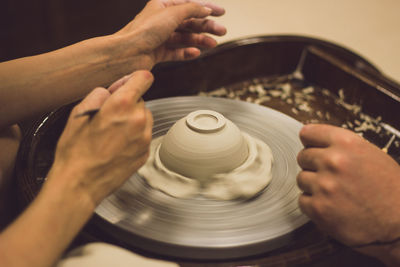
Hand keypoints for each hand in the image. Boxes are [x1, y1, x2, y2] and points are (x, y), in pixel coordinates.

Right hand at [47, 70, 153, 205]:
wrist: (80, 185)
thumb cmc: (76, 153)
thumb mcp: (78, 114)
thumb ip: (99, 94)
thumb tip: (112, 91)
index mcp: (122, 106)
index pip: (143, 78)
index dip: (133, 79)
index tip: (126, 85)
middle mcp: (138, 120)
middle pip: (140, 100)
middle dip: (127, 104)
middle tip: (108, 116)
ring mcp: (144, 139)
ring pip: (144, 117)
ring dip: (132, 120)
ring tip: (111, 133)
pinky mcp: (145, 153)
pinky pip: (143, 135)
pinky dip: (134, 136)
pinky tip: (116, 145)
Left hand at [114, 0, 225, 68]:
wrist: (128, 53)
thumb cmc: (143, 31)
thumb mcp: (172, 13)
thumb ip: (192, 10)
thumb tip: (206, 9)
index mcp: (162, 6)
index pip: (189, 5)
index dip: (206, 8)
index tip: (220, 12)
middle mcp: (161, 21)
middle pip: (189, 22)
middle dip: (206, 26)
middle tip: (221, 31)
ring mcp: (160, 37)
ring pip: (185, 38)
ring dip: (200, 40)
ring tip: (212, 44)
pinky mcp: (158, 52)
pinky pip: (176, 52)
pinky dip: (186, 52)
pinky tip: (195, 53)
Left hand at [296, 124, 399, 262]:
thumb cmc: (389, 189)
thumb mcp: (371, 155)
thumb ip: (341, 147)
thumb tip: (314, 143)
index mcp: (346, 143)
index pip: (308, 133)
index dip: (310, 143)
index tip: (313, 149)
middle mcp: (333, 161)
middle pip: (302, 157)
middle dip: (313, 166)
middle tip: (331, 177)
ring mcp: (324, 185)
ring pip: (301, 179)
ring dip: (313, 186)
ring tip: (335, 193)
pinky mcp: (318, 208)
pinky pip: (302, 201)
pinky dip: (314, 205)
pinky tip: (332, 206)